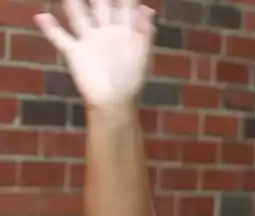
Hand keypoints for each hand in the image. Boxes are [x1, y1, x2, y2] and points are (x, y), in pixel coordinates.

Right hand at [34, 0, 156, 110]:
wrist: (114, 101)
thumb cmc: (131, 81)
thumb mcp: (142, 55)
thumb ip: (144, 32)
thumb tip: (148, 9)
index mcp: (124, 32)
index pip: (124, 9)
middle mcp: (105, 32)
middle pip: (100, 8)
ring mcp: (89, 41)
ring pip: (79, 17)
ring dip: (74, 5)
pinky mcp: (75, 52)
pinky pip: (60, 38)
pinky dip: (50, 28)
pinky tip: (42, 16)